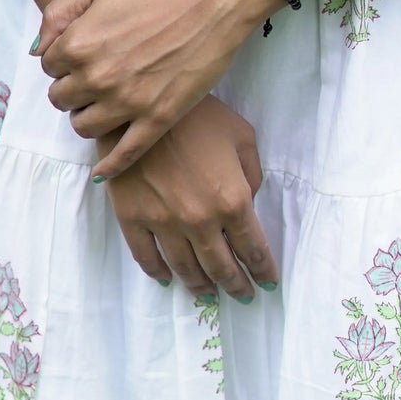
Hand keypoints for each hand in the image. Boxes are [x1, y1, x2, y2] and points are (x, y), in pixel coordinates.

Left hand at [39, 0, 273, 177]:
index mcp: (79, 43)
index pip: (49, 67)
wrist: (213, 3)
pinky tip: (101, 174)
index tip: (81, 54)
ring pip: (84, 127)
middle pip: (62, 99)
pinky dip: (110, 166)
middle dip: (72, 88)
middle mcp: (97, 77)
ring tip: (101, 104)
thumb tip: (39, 50)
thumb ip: (58, 12)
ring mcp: (127, 103)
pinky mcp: (157, 118)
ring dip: (86, 117)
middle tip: (91, 78)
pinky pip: (125, 154)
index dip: (63, 59)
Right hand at [99, 94, 277, 298]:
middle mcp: (200, 220)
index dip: (263, 268)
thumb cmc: (197, 114)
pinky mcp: (132, 218)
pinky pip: (146, 256)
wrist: (141, 104)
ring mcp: (164, 223)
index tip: (268, 281)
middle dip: (236, 285)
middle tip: (243, 294)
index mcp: (232, 200)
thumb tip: (248, 199)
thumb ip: (251, 173)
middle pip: (222, 266)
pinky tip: (168, 278)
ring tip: (209, 294)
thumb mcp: (241, 135)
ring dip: (201, 285)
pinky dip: (158, 272)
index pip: (253, 248)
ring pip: (186, 268)